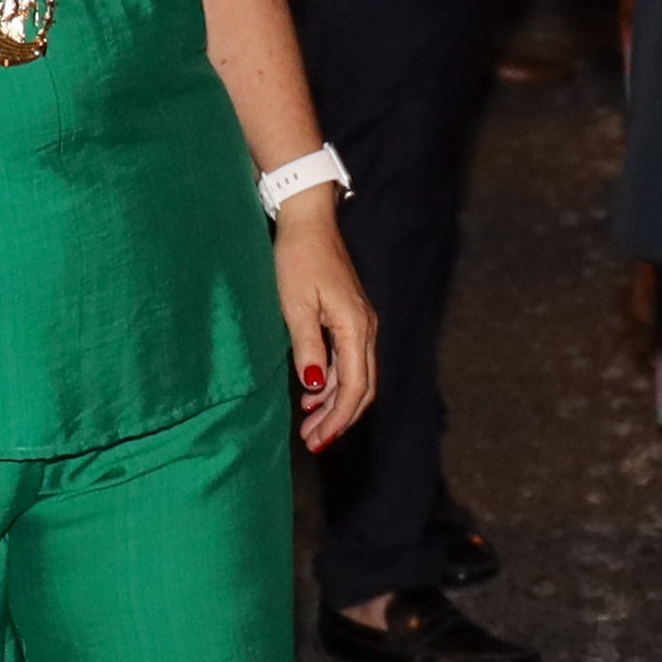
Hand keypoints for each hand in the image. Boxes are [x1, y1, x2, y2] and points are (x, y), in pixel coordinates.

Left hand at [273, 195, 378, 449]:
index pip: (355, 385)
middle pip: (362, 387)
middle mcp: (366, 328)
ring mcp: (361, 323)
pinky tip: (313, 394)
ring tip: (310, 425)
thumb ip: (308, 348)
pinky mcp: (351, 318)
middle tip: (313, 441)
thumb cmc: (299, 259)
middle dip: (339, 419)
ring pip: (357, 376)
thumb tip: (317, 387)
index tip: (319, 439)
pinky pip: (350, 360)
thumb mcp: (295, 306)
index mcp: (356, 326)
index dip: (339, 417)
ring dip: (336, 404)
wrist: (309, 220)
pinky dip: (334, 382)